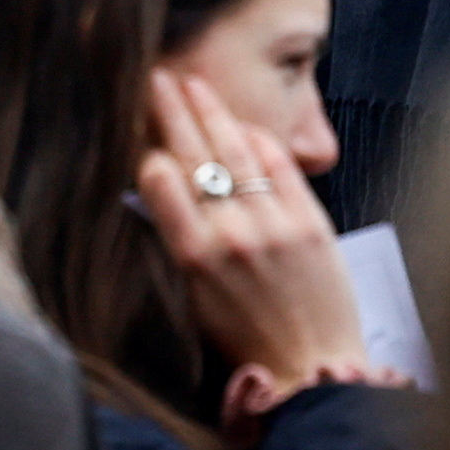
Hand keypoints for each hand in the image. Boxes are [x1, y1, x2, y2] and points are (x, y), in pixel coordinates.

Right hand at [137, 70, 371, 400]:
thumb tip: (159, 192)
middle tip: (156, 78)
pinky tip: (243, 122)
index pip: (159, 182)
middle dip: (172, 112)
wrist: (313, 371)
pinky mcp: (311, 224)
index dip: (145, 147)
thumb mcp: (193, 301)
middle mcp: (231, 237)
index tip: (136, 123)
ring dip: (211, 112)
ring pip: (235, 153)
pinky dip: (260, 140)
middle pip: (194, 157)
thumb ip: (178, 244)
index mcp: (193, 260)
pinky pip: (281, 167)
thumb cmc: (248, 343)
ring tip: (193, 84)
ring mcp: (274, 227)